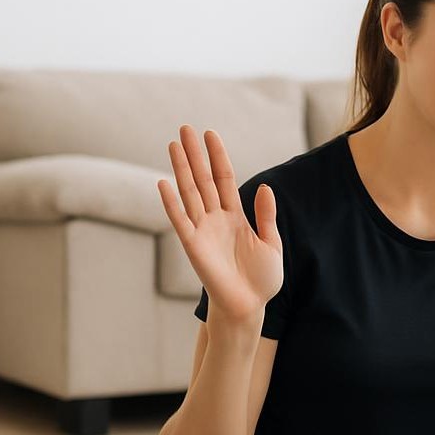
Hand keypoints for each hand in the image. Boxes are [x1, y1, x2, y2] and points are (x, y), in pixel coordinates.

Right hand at [157, 125, 282, 324]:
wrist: (249, 307)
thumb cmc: (262, 280)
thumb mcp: (271, 243)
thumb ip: (265, 215)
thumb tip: (264, 187)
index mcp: (236, 216)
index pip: (224, 178)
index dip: (218, 156)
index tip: (210, 134)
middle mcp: (216, 218)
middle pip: (203, 179)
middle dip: (195, 154)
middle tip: (185, 128)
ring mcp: (203, 230)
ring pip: (190, 192)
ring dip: (181, 169)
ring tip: (174, 144)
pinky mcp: (193, 246)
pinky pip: (180, 220)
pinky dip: (171, 202)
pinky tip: (163, 182)